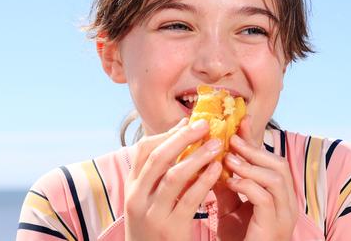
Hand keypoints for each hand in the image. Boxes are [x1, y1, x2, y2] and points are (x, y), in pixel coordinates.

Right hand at [124, 118, 222, 240]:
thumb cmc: (156, 226)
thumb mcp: (150, 198)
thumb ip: (164, 169)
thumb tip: (183, 127)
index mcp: (133, 187)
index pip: (143, 150)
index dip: (167, 133)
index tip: (190, 122)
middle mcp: (137, 198)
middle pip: (158, 157)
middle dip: (183, 138)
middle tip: (206, 125)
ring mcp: (153, 214)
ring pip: (174, 176)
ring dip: (198, 156)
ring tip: (217, 145)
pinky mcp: (171, 229)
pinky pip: (190, 199)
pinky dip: (205, 181)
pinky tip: (217, 169)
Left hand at [214, 119, 297, 240]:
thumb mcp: (230, 209)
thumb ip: (226, 186)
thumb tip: (213, 159)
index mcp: (280, 196)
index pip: (271, 160)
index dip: (256, 141)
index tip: (239, 123)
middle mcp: (288, 203)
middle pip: (279, 164)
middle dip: (254, 149)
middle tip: (231, 139)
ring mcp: (285, 215)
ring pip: (276, 177)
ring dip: (250, 165)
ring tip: (228, 159)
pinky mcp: (275, 226)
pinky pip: (266, 197)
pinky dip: (248, 185)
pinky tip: (231, 181)